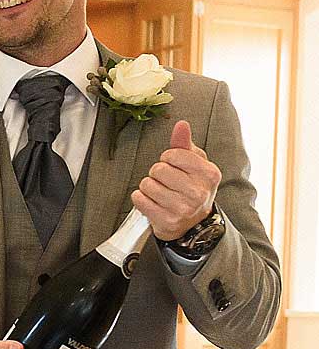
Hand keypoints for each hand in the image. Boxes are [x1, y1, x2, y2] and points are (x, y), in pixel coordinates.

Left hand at [132, 119, 218, 240]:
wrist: (194, 223)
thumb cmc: (192, 189)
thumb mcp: (195, 165)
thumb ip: (185, 144)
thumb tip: (181, 124)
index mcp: (209, 174)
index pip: (174, 154)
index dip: (168, 158)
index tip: (173, 166)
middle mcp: (198, 192)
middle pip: (158, 169)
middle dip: (157, 173)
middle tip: (166, 182)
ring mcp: (182, 208)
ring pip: (147, 184)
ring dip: (148, 187)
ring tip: (160, 193)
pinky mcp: (166, 220)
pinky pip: (139, 199)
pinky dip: (140, 199)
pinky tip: (152, 202)